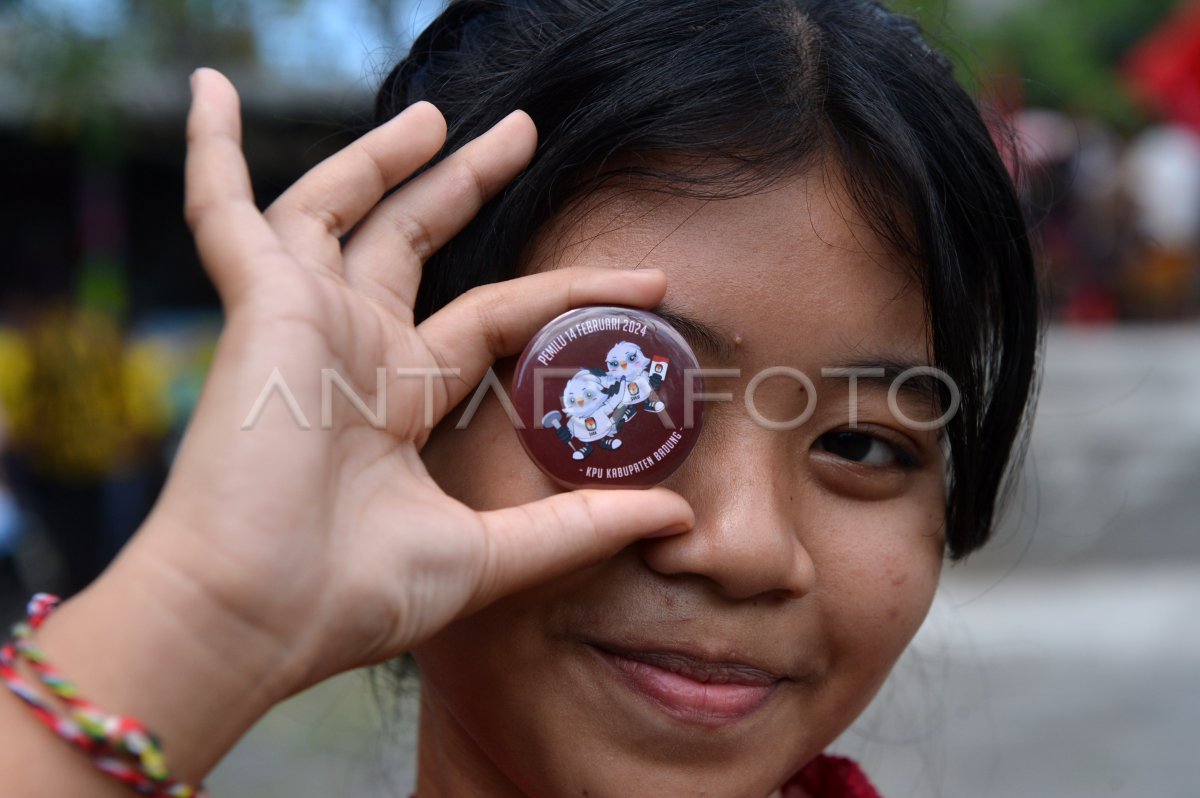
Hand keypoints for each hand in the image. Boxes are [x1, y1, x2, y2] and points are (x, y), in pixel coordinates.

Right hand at [116, 69, 692, 694]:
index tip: (648, 285)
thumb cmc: (351, 599)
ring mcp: (301, 323)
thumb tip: (679, 519)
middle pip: (415, 242)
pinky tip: (208, 90)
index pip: (494, 317)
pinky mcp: (257, 307)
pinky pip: (224, 213)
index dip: (568, 294)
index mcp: (397, 399)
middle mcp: (350, 350)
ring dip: (382, 156)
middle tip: (521, 132)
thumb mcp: (487, 555)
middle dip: (465, 183)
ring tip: (441, 116)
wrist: (256, 619)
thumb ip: (577, 527)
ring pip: (339, 209)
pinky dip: (210, 153)